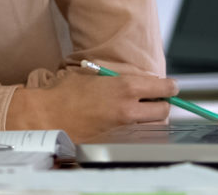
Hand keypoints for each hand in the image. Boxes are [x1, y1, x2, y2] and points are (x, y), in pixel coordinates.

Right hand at [6, 69, 176, 141]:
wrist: (47, 116)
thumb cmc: (66, 93)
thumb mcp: (94, 75)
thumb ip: (119, 78)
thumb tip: (138, 80)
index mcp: (125, 88)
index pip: (163, 88)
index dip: (169, 86)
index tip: (170, 87)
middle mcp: (128, 110)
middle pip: (163, 109)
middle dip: (161, 104)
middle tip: (154, 99)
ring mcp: (123, 129)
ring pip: (152, 125)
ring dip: (149, 118)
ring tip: (138, 112)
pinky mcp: (116, 142)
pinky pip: (136, 136)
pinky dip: (135, 130)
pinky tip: (123, 123)